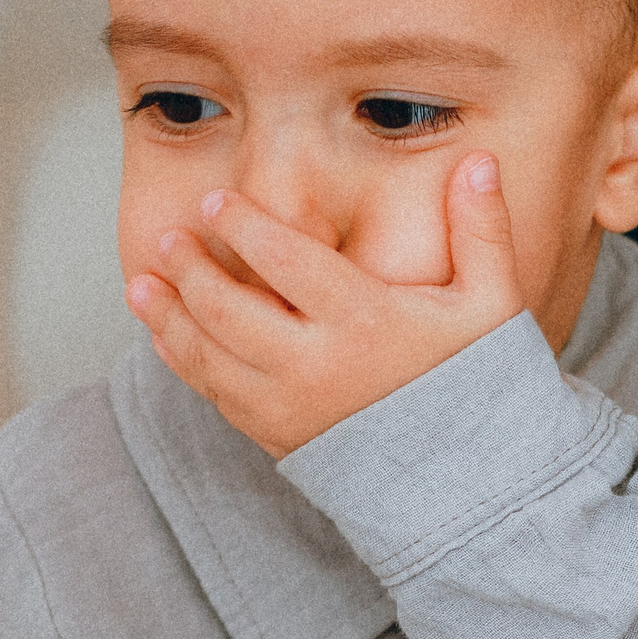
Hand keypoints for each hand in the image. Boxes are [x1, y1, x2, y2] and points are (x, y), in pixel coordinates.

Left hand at [127, 152, 522, 457]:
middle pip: (228, 309)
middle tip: (170, 238)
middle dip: (191, 269)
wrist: (466, 480)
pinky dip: (184, 362)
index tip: (215, 201)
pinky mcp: (278, 436)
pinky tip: (164, 336)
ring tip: (144, 283)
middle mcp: (316, 366)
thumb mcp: (493, 303)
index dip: (242, 226)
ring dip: (169, 317)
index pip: (285, 261)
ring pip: (208, 356)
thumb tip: (481, 158)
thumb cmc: (479, 384)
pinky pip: (215, 396)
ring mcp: (290, 407)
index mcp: (364, 321)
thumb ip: (481, 228)